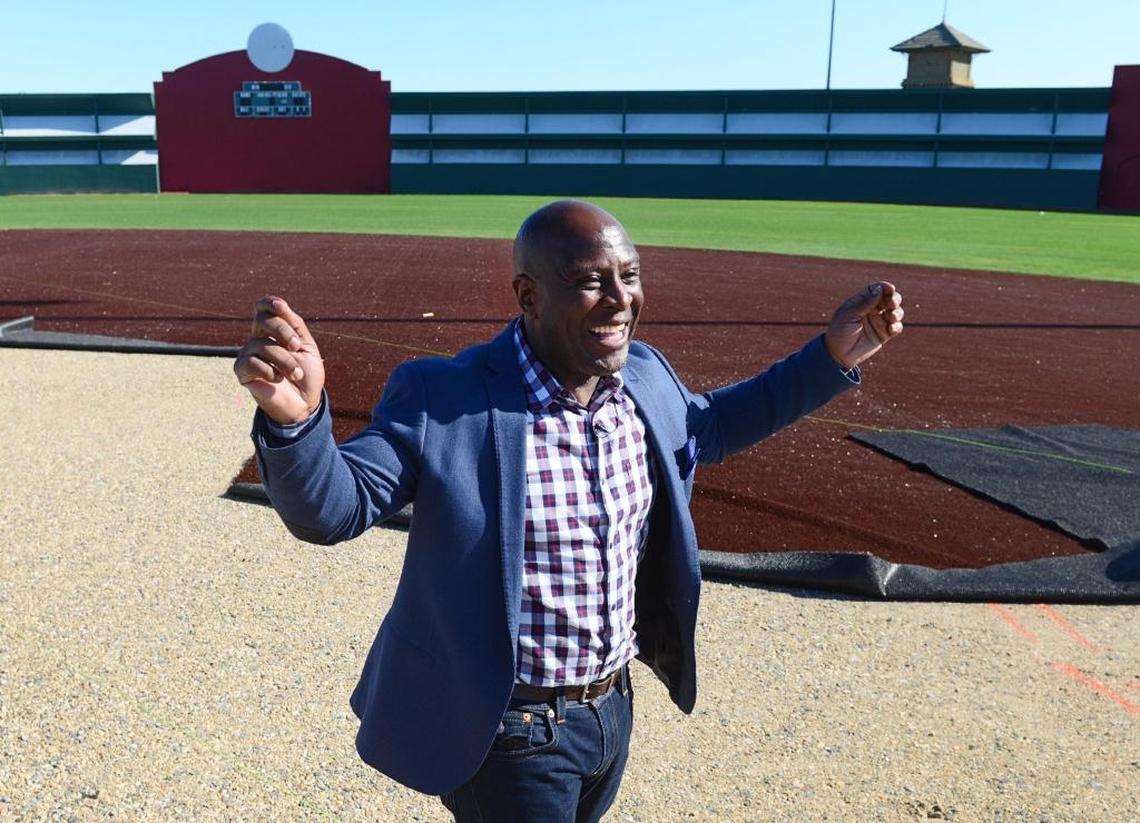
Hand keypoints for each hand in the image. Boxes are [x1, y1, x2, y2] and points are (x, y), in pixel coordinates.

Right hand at [234, 296, 325, 423]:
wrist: (304, 404)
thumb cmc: (306, 376)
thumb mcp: (307, 348)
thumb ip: (296, 326)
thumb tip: (281, 304)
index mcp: (273, 332)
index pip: (263, 309)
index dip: (269, 303)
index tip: (281, 306)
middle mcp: (258, 339)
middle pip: (262, 320)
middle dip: (283, 330)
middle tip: (296, 346)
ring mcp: (248, 355)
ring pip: (262, 345)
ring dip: (285, 360)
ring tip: (295, 374)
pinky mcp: (242, 372)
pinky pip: (251, 363)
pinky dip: (270, 371)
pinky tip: (277, 380)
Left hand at [824, 281, 903, 369]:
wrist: (838, 354)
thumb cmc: (839, 331)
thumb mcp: (848, 315)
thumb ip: (864, 303)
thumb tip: (879, 289)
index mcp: (861, 302)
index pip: (875, 290)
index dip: (884, 287)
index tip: (890, 289)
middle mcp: (872, 310)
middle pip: (889, 299)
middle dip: (894, 299)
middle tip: (892, 303)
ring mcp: (879, 322)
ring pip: (895, 312)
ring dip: (897, 312)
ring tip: (892, 317)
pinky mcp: (884, 334)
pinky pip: (896, 327)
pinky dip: (897, 326)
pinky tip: (892, 328)